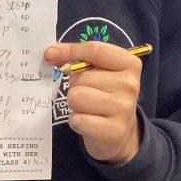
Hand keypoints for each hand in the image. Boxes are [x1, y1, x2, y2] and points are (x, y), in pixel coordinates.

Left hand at [44, 41, 142, 164]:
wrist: (118, 131)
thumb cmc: (103, 94)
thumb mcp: (97, 71)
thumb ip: (77, 58)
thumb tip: (52, 53)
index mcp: (129, 64)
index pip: (95, 50)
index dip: (70, 50)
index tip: (50, 54)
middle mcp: (130, 85)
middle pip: (82, 77)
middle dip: (75, 85)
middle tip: (87, 93)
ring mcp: (124, 109)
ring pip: (76, 97)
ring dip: (74, 104)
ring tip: (87, 108)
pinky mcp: (114, 131)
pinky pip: (77, 119)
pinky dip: (76, 121)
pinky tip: (88, 122)